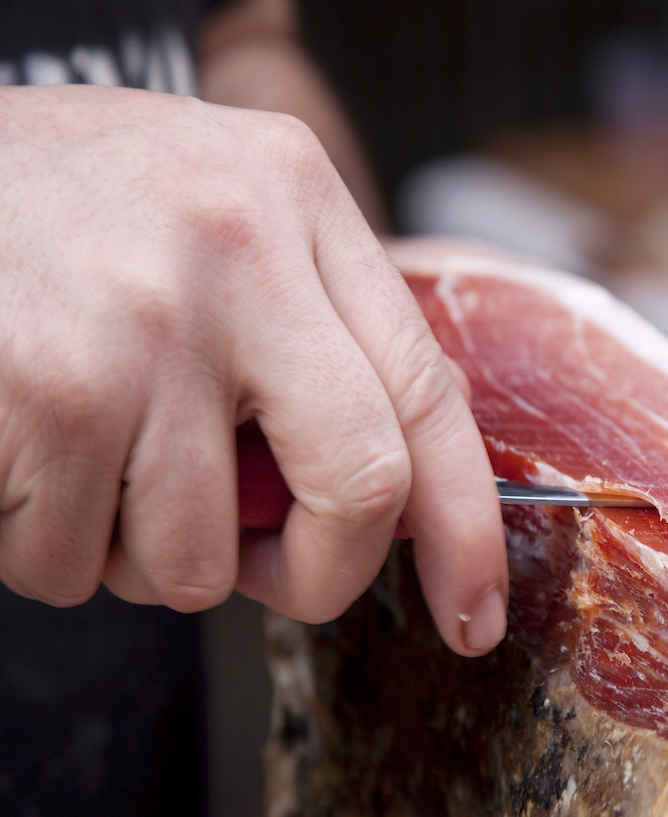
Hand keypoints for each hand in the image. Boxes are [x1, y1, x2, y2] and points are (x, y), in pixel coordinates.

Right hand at [0, 85, 507, 653]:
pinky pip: (74, 563)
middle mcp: (238, 252)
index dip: (468, 528)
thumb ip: (312, 328)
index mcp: (298, 200)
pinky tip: (23, 458)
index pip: (429, 392)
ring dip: (144, 556)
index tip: (474, 616)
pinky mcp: (46, 395)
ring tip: (92, 467)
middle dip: (320, 575)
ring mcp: (141, 326)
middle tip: (270, 578)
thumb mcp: (216, 210)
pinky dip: (50, 548)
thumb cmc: (65, 205)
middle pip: (362, 487)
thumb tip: (385, 496)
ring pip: (196, 558)